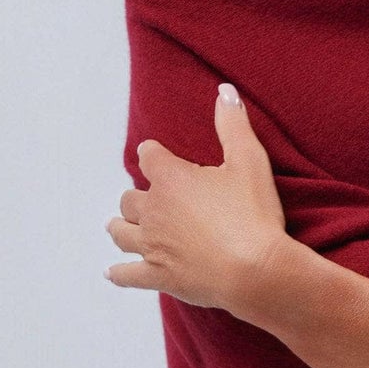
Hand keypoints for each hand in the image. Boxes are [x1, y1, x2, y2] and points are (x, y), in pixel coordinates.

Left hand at [103, 83, 288, 310]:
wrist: (255, 271)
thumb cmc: (254, 215)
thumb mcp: (250, 161)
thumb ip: (233, 124)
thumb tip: (224, 91)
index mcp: (171, 178)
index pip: (149, 156)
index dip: (153, 154)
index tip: (156, 155)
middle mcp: (153, 210)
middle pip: (130, 198)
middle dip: (138, 197)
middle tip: (150, 200)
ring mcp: (152, 246)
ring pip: (122, 233)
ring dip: (120, 227)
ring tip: (118, 226)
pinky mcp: (158, 276)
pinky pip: (128, 275)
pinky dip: (119, 274)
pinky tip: (112, 273)